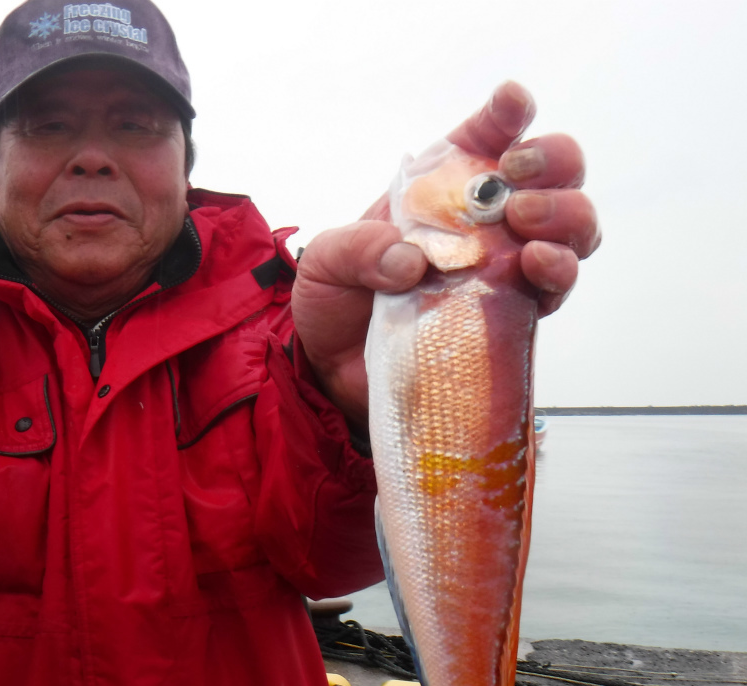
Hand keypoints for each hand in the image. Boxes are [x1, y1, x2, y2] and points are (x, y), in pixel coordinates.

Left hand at [291, 81, 599, 427]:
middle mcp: (484, 223)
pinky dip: (558, 271)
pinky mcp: (512, 315)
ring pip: (570, 227)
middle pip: (553, 173)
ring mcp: (505, 267)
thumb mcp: (326, 262)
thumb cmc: (335, 303)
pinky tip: (537, 265)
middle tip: (517, 183)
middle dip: (553, 162)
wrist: (333, 373)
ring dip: (565, 215)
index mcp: (442, 189)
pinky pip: (556, 288)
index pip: (487, 136)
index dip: (508, 112)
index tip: (511, 102)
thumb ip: (357, 248)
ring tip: (526, 225)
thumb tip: (409, 261)